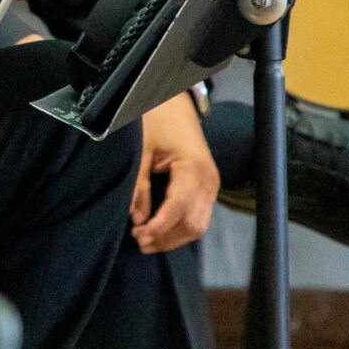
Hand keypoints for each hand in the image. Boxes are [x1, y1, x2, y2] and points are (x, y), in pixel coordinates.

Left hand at [130, 96, 220, 253]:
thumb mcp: (141, 150)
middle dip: (167, 238)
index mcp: (193, 168)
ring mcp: (212, 185)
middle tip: (140, 242)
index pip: (179, 208)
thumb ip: (138, 185)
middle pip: (193, 224)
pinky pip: (199, 216)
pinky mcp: (208, 188)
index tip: (138, 235)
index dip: (159, 227)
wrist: (176, 106)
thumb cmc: (158, 122)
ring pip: (199, 225)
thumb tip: (136, 219)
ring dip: (174, 237)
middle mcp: (208, 180)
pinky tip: (160, 231)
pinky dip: (181, 228)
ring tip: (148, 242)